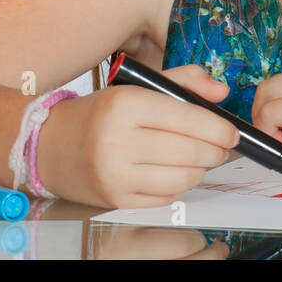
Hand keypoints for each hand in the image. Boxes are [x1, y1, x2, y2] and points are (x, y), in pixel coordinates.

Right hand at [36, 64, 239, 209]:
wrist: (49, 145)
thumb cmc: (99, 113)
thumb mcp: (137, 85)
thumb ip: (183, 82)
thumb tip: (221, 91)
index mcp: (124, 104)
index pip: (187, 117)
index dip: (218, 127)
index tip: (232, 131)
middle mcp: (117, 140)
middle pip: (189, 151)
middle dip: (216, 150)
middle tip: (222, 146)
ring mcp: (115, 174)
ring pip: (182, 178)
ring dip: (201, 169)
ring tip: (203, 158)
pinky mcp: (116, 199)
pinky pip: (166, 197)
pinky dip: (180, 185)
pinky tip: (179, 172)